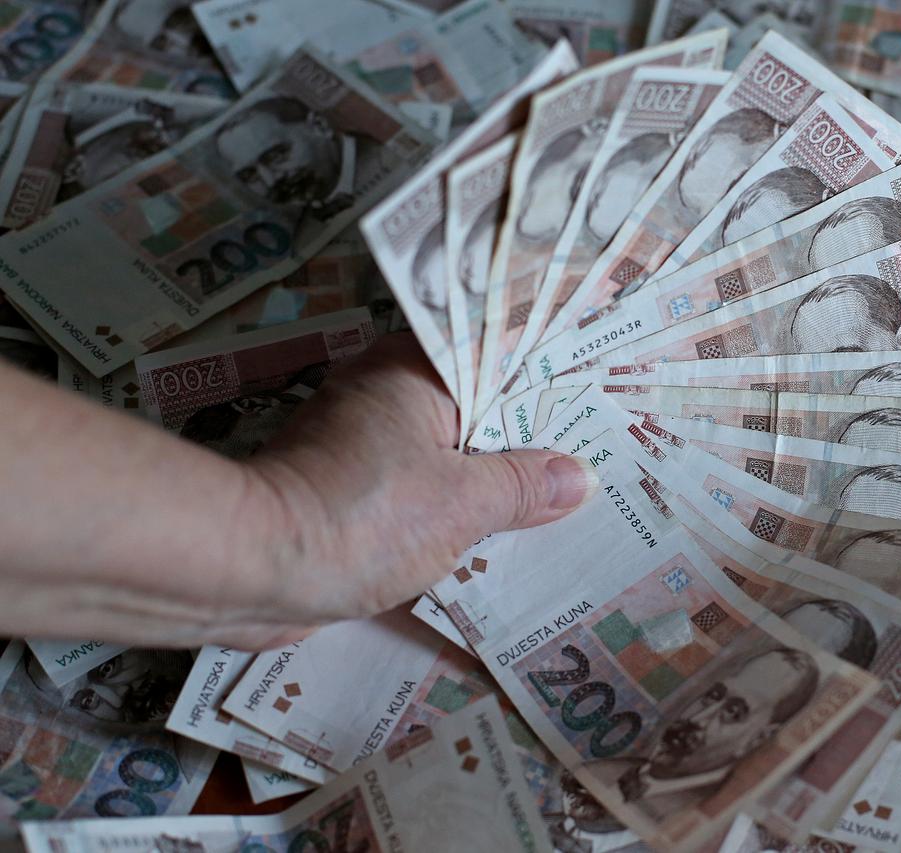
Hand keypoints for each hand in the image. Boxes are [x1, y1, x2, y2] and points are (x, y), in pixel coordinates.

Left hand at [233, 332, 598, 647]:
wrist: (248, 568)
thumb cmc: (362, 517)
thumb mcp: (461, 502)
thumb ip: (525, 486)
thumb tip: (580, 478)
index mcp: (414, 370)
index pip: (496, 356)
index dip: (550, 377)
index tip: (601, 389)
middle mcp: (386, 393)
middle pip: (477, 408)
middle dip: (532, 436)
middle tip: (601, 451)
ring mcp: (364, 445)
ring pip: (450, 454)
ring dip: (496, 481)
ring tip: (566, 500)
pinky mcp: (349, 493)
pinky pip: (421, 492)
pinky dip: (458, 511)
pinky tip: (503, 537)